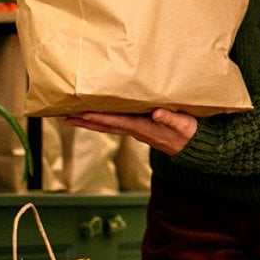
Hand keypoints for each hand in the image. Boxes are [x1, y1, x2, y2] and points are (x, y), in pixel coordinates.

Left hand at [63, 108, 197, 155]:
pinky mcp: (140, 128)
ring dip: (91, 122)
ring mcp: (137, 130)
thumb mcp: (183, 124)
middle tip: (66, 119)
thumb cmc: (189, 132)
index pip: (116, 122)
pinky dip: (103, 120)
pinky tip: (97, 116)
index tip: (81, 114)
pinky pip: (116, 123)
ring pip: (109, 126)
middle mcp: (136, 130)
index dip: (98, 118)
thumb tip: (157, 113)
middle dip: (86, 122)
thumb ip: (170, 119)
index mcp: (143, 128)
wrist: (194, 146)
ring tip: (74, 117)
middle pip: (106, 126)